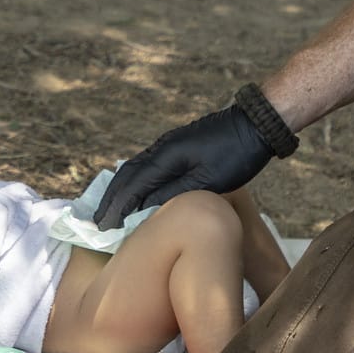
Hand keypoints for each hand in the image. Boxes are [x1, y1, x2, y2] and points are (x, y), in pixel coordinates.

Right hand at [94, 104, 275, 229]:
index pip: (132, 185)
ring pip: (135, 169)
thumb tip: (145, 208)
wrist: (255, 125)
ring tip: (111, 210)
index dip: (117, 207)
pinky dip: (135, 181)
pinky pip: (147, 165)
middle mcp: (161, 147)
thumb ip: (174, 194)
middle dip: (111, 199)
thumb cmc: (236, 155)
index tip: (104, 227)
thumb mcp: (207, 181)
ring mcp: (168, 145)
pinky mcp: (177, 146)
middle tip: (98, 222)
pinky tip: (135, 192)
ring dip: (121, 190)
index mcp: (166, 156)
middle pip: (127, 175)